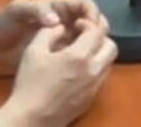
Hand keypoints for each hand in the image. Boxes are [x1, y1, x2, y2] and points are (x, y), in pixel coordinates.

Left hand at [0, 0, 107, 74]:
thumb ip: (36, 10)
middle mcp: (63, 21)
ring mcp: (60, 38)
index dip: (93, 13)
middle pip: (90, 22)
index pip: (85, 5)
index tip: (93, 27)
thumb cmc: (1, 23)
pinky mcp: (55, 55)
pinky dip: (78, 58)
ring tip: (87, 56)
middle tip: (94, 44)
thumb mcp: (17, 10)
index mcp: (58, 6)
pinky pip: (73, 54)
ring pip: (84, 39)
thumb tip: (56, 20)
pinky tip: (77, 66)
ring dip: (90, 45)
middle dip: (96, 30)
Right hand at [0, 18, 116, 126]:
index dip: (88, 23)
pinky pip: (102, 78)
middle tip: (85, 37)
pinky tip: (79, 71)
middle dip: (100, 37)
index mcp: (80, 56)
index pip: (97, 31)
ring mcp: (94, 87)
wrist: (30, 119)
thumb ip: (49, 33)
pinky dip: (96, 69)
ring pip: (109, 63)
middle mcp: (93, 70)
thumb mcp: (33, 51)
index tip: (77, 25)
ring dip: (100, 53)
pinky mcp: (91, 100)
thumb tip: (62, 27)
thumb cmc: (30, 84)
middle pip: (111, 46)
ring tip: (83, 53)